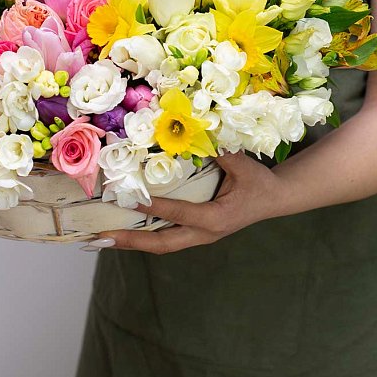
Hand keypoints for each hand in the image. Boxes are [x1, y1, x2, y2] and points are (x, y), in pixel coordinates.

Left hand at [97, 153, 290, 254]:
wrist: (275, 199)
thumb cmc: (258, 181)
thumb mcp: (242, 165)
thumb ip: (220, 151)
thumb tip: (193, 132)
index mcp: (215, 219)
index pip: (177, 212)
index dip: (151, 206)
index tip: (127, 200)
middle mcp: (204, 233)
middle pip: (162, 243)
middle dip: (130, 241)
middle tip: (101, 238)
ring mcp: (199, 236)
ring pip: (161, 244)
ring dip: (133, 242)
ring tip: (103, 239)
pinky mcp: (196, 232)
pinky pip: (166, 237)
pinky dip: (144, 235)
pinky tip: (125, 231)